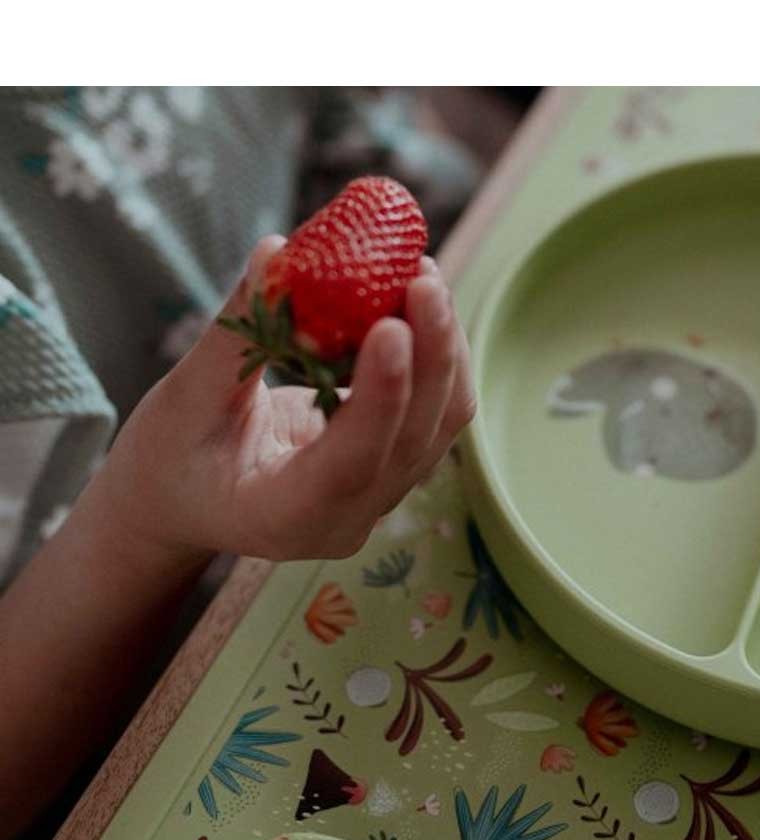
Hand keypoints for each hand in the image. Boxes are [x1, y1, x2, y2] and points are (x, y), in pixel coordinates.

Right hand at [93, 237, 474, 563]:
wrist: (183, 505)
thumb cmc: (168, 460)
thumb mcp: (186, 399)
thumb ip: (238, 332)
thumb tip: (278, 250)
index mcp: (285, 517)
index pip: (352, 462)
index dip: (381, 394)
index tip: (392, 324)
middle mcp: (346, 520)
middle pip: (415, 438)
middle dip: (430, 354)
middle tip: (421, 275)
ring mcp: (377, 501)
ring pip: (439, 425)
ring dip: (443, 347)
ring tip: (419, 272)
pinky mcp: (392, 471)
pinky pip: (433, 412)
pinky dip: (433, 355)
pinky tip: (414, 301)